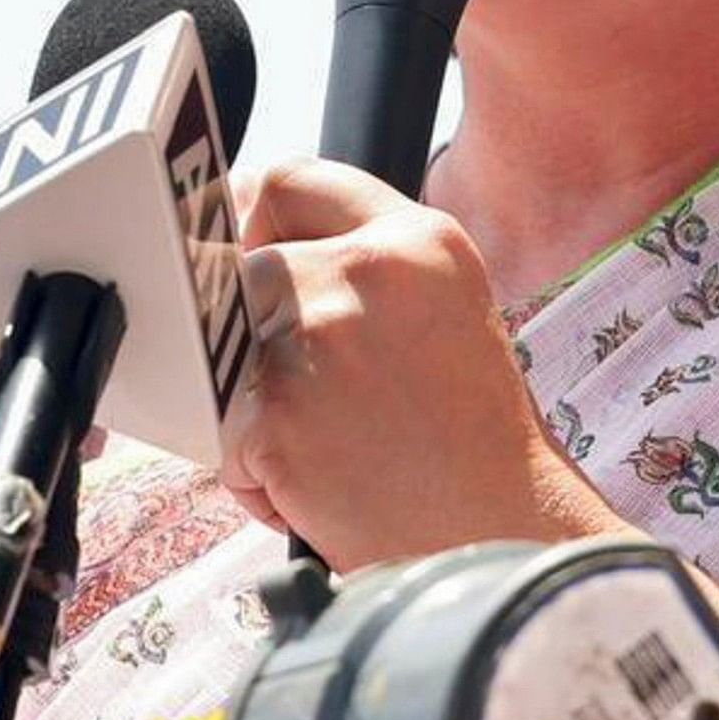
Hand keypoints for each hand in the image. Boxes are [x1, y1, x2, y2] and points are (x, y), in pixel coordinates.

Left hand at [217, 158, 621, 569]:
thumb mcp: (445, 312)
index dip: (247, 218)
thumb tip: (258, 244)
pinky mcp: (273, 413)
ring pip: (219, 351)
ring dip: (246, 405)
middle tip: (299, 391)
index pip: (290, 181)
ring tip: (322, 448)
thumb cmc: (474, 441)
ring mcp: (315, 337)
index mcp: (418, 239)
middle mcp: (365, 271)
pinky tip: (312, 492)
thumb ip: (366, 267)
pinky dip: (251, 474)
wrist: (501, 538)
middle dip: (247, 331)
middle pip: (241, 269)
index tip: (235, 251)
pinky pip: (218, 432)